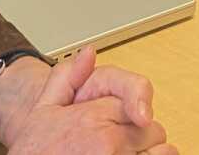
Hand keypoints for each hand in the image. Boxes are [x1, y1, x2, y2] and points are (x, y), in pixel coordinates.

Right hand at [0, 49, 176, 154]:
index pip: (138, 105)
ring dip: (150, 151)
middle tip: (121, 140)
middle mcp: (110, 142)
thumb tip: (89, 53)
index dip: (132, 111)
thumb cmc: (37, 147)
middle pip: (153, 129)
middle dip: (141, 133)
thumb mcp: (45, 106)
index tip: (128, 118)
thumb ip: (68, 77)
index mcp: (94, 116)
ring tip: (128, 152)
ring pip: (161, 151)